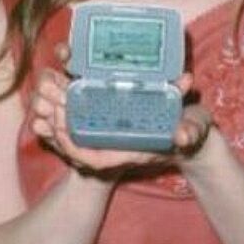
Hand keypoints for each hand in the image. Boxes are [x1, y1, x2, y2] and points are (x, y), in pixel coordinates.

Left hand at [29, 46, 212, 174]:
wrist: (195, 130)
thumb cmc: (195, 129)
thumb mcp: (194, 130)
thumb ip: (190, 131)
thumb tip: (183, 135)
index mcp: (134, 150)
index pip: (96, 159)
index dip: (74, 148)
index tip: (59, 131)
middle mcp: (120, 143)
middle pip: (82, 142)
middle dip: (61, 126)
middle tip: (49, 101)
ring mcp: (116, 130)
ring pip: (81, 128)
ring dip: (62, 113)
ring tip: (49, 90)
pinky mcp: (116, 117)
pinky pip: (87, 117)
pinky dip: (72, 105)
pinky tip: (61, 85)